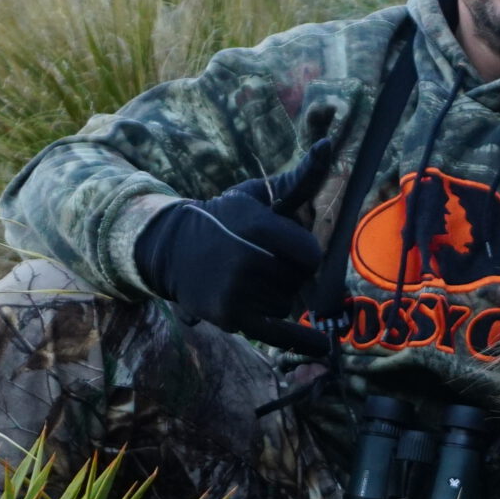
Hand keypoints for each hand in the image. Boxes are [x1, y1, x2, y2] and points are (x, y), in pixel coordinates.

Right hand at [133, 135, 335, 336]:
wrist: (172, 249)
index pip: (310, 254)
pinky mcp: (230, 316)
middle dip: (287, 272)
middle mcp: (246, 258)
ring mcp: (237, 290)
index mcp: (256, 225)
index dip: (302, 252)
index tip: (284, 246)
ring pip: (287, 302)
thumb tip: (327, 147)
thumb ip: (297, 179)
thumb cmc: (224, 218)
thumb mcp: (256, 195)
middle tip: (256, 260)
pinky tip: (324, 351)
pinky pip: (276, 333)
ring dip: (276, 294)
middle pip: (299, 279)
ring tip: (245, 277)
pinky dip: (301, 343)